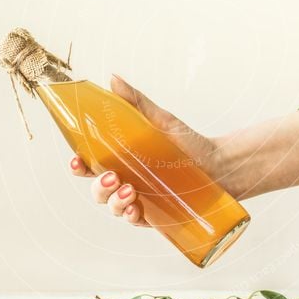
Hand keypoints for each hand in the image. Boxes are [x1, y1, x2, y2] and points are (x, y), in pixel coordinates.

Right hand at [69, 74, 226, 226]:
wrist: (220, 165)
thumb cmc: (189, 144)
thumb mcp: (162, 121)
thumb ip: (136, 102)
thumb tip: (113, 79)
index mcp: (122, 159)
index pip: (91, 164)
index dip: (79, 165)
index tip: (78, 161)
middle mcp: (127, 180)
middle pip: (98, 189)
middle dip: (99, 186)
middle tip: (112, 177)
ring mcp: (140, 199)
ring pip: (113, 206)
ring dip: (114, 201)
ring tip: (129, 190)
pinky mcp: (156, 215)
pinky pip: (135, 220)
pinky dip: (130, 216)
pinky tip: (135, 209)